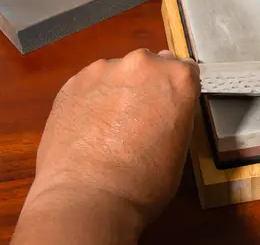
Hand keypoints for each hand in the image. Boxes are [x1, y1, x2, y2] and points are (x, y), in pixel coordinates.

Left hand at [11, 49, 199, 243]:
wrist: (88, 197)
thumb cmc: (145, 181)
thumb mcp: (180, 147)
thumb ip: (174, 113)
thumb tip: (162, 105)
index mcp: (177, 78)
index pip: (186, 70)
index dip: (178, 91)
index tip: (171, 107)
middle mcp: (143, 64)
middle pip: (151, 66)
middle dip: (148, 86)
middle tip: (140, 118)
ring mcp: (104, 69)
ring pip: (118, 73)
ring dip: (119, 90)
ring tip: (109, 125)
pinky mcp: (73, 81)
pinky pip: (91, 84)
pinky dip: (92, 98)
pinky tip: (89, 127)